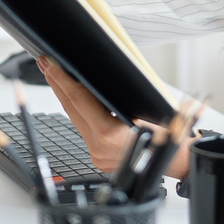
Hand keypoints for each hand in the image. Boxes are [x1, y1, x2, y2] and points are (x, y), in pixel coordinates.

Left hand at [37, 56, 190, 178]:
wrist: (178, 161)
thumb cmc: (169, 135)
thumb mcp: (147, 108)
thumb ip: (119, 97)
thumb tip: (94, 76)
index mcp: (110, 136)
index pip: (80, 101)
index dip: (63, 80)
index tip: (51, 64)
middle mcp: (99, 149)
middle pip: (72, 110)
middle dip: (58, 84)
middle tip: (45, 63)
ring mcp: (97, 155)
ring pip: (76, 120)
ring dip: (67, 98)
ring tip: (55, 76)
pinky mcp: (98, 158)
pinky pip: (85, 130)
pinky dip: (80, 112)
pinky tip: (74, 98)